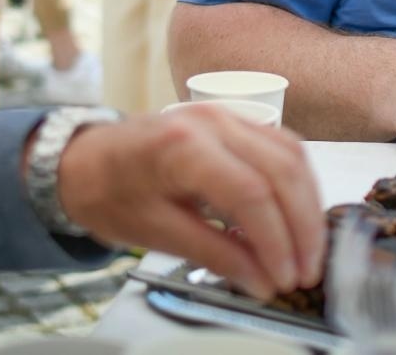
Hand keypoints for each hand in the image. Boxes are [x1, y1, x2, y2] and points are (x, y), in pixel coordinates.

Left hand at [56, 107, 325, 300]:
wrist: (85, 159)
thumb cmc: (110, 194)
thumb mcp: (155, 233)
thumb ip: (214, 255)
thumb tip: (263, 282)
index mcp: (182, 146)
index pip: (250, 192)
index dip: (276, 240)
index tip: (284, 278)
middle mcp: (212, 120)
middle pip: (281, 169)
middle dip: (302, 227)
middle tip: (307, 271)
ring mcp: (226, 114)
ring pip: (290, 153)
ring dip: (307, 205)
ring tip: (309, 251)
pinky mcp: (234, 119)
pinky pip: (281, 145)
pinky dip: (296, 183)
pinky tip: (298, 217)